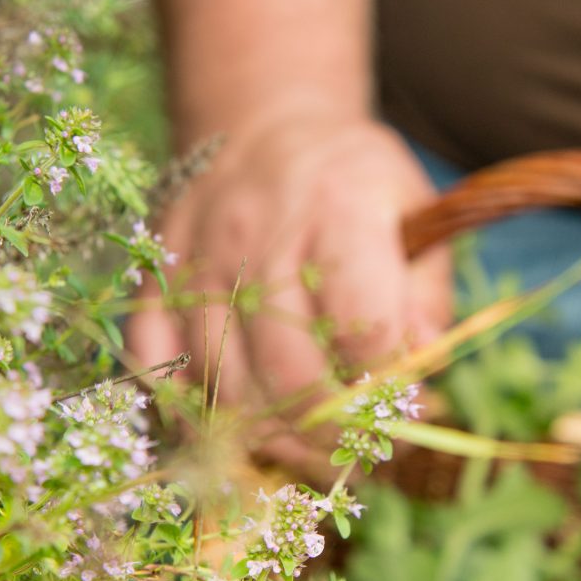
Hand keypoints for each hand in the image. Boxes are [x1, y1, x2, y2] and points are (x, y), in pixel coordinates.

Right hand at [125, 110, 450, 428]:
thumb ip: (427, 298)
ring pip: (223, 384)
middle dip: (328, 432)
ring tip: (302, 451)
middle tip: (352, 455)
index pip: (367, 327)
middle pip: (289, 370)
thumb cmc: (352, 183)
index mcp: (340, 208)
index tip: (400, 412)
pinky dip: (189, 414)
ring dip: (266, 438)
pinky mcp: (153, 278)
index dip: (388, 386)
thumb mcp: (415, 214)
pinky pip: (156, 367)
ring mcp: (197, 258)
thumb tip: (421, 379)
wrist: (262, 125)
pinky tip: (231, 428)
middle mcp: (261, 233)